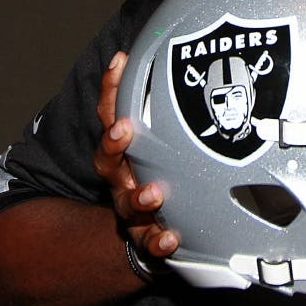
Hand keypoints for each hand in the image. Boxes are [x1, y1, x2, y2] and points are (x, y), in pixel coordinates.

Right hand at [93, 51, 177, 257]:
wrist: (153, 227)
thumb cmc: (160, 174)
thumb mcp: (161, 143)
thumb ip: (172, 114)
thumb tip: (198, 66)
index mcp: (124, 151)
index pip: (112, 114)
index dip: (112, 88)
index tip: (120, 62)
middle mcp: (122, 177)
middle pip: (107, 159)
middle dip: (113, 143)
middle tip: (123, 130)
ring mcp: (131, 208)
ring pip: (126, 204)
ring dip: (139, 197)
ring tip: (154, 194)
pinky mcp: (145, 236)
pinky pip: (147, 242)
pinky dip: (158, 241)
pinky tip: (170, 238)